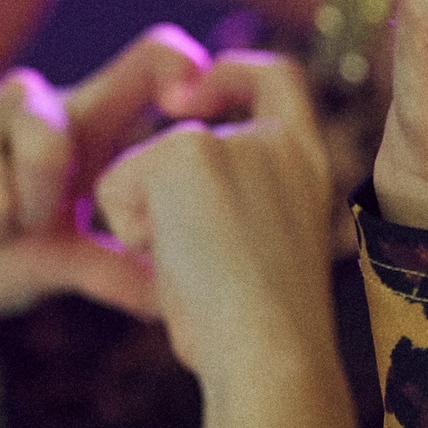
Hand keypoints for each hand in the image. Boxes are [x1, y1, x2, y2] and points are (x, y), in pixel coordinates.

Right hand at [0, 26, 207, 427]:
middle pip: (50, 134)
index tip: (186, 101)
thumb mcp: (71, 255)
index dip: (174, 65)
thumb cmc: (12, 247)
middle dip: (33, 203)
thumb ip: (118, 266)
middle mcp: (31, 96)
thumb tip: (173, 297)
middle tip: (21, 222)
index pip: (149, 59)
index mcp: (88, 116)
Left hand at [93, 53, 337, 390]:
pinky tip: (164, 261)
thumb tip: (179, 215)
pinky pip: (117, 181)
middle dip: (156, 180)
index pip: (279, 78)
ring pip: (149, 163)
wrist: (271, 354)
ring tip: (186, 269)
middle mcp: (278, 141)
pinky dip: (126, 226)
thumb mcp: (267, 254)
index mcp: (310, 164)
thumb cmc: (265, 335)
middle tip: (158, 240)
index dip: (234, 73)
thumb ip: (240, 207)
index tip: (195, 97)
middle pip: (191, 132)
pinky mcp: (183, 149)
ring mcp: (233, 140)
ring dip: (147, 219)